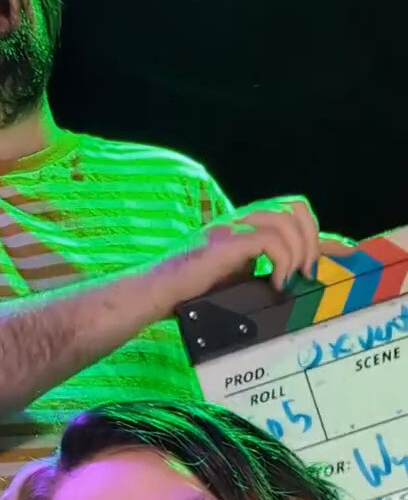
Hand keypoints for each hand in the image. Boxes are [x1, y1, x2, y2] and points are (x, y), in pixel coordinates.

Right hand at [166, 196, 355, 301]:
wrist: (153, 292)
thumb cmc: (185, 292)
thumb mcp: (233, 281)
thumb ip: (259, 274)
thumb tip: (289, 285)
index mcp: (244, 226)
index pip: (293, 217)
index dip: (323, 235)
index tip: (346, 253)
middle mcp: (241, 219)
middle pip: (296, 206)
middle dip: (313, 240)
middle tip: (306, 274)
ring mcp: (233, 226)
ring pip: (288, 218)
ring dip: (300, 252)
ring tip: (291, 279)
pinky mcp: (228, 241)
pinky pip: (272, 238)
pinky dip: (283, 261)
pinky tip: (275, 283)